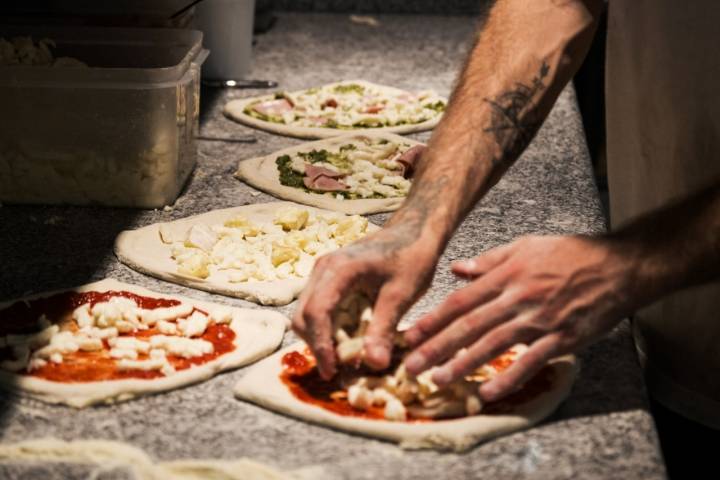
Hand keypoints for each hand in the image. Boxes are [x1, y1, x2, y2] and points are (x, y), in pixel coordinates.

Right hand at [292, 224, 440, 378]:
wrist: (415, 230)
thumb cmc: (411, 256)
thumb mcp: (401, 294)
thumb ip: (384, 328)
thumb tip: (374, 364)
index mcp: (338, 269)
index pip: (316, 313)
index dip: (320, 346)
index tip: (333, 371)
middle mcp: (322, 270)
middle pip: (303, 316)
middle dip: (318, 346)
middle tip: (341, 371)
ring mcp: (322, 274)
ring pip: (307, 315)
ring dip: (322, 339)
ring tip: (348, 359)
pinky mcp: (328, 280)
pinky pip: (319, 310)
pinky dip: (329, 330)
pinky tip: (350, 342)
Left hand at [403, 235, 635, 401]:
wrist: (618, 267)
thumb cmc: (569, 254)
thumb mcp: (524, 247)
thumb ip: (488, 261)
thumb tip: (456, 269)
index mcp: (506, 276)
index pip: (461, 301)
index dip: (433, 320)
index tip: (410, 336)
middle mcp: (518, 298)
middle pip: (470, 325)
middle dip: (437, 347)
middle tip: (411, 367)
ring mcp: (539, 320)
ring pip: (494, 344)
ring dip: (464, 364)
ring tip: (439, 380)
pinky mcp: (562, 338)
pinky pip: (531, 362)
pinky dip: (509, 378)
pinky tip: (488, 393)